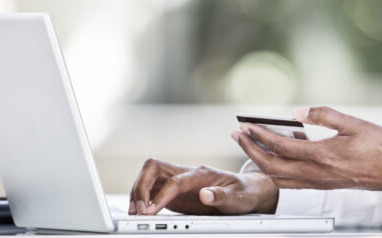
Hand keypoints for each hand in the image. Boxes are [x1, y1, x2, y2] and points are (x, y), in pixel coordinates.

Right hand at [129, 159, 278, 214]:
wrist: (246, 191)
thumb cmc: (243, 193)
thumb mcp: (238, 198)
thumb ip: (221, 196)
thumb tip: (205, 194)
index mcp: (202, 173)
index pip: (175, 180)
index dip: (161, 195)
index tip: (151, 211)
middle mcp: (187, 173)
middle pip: (154, 168)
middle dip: (141, 187)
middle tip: (139, 211)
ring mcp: (179, 181)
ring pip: (149, 176)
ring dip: (138, 192)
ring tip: (135, 213)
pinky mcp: (175, 191)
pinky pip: (152, 188)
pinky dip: (142, 198)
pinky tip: (140, 211)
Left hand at [232, 106, 381, 197]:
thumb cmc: (380, 147)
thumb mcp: (353, 123)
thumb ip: (324, 115)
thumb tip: (298, 111)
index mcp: (323, 155)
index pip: (281, 147)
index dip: (259, 136)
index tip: (246, 125)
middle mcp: (317, 173)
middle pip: (272, 166)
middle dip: (251, 150)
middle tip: (238, 135)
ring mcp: (320, 182)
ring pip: (280, 177)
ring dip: (261, 161)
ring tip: (251, 145)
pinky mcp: (324, 184)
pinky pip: (293, 181)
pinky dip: (278, 169)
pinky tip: (280, 154)